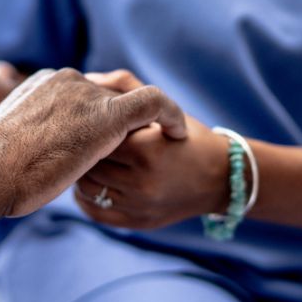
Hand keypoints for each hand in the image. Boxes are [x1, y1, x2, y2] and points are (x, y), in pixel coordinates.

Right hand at [0, 69, 187, 216]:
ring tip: (164, 141)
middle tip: (146, 141)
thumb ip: (30, 139)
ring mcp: (86, 95)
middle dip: (126, 117)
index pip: (84, 93)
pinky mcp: (106, 115)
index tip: (109, 139)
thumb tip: (28, 156)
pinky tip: (179, 134)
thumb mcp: (9, 146)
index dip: (99, 114)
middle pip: (109, 93)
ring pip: (130, 100)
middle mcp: (67, 80)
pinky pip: (153, 103)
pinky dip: (170, 114)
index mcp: (44, 84)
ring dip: (148, 121)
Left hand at [74, 70, 231, 229]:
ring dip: (82, 173)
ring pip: (87, 189)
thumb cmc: (188, 137)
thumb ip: (126, 88)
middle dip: (83, 150)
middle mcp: (143, 182)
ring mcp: (139, 207)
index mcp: (148, 150)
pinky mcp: (137, 223)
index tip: (88, 121)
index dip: (90, 127)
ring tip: (87, 161)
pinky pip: (95, 211)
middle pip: (89, 164)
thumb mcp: (164, 108)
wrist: (221, 178)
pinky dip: (86, 197)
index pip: (97, 136)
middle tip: (81, 140)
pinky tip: (93, 183)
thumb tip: (88, 78)